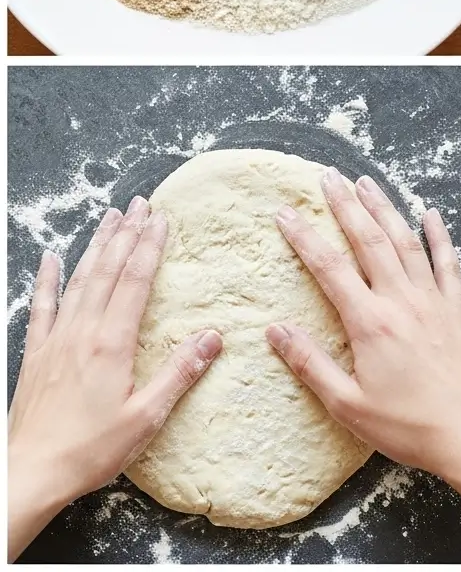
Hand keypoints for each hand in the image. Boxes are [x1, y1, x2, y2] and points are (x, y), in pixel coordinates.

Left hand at [7, 200, 221, 561]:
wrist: (28, 475)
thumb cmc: (90, 450)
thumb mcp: (147, 417)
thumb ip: (180, 373)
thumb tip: (214, 337)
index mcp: (112, 343)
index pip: (135, 281)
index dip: (149, 246)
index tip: (162, 219)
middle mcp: (82, 332)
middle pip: (107, 270)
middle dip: (126, 234)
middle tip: (140, 204)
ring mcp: (55, 340)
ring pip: (79, 280)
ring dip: (96, 245)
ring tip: (110, 217)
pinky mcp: (36, 354)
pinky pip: (41, 307)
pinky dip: (47, 279)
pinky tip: (50, 258)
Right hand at [269, 170, 460, 538]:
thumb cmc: (407, 426)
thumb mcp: (347, 405)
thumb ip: (310, 364)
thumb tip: (275, 330)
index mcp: (370, 323)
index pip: (329, 268)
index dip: (304, 238)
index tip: (285, 213)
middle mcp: (402, 301)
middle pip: (369, 240)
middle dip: (346, 206)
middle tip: (327, 177)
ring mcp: (433, 300)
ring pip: (405, 241)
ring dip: (384, 209)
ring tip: (366, 183)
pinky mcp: (457, 307)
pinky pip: (447, 261)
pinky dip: (439, 235)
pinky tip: (430, 213)